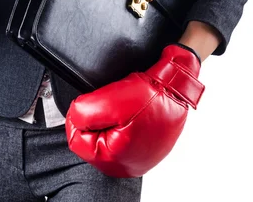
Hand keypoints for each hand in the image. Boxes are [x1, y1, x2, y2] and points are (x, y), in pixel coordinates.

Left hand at [65, 43, 204, 177]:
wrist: (177, 87)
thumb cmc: (152, 96)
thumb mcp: (111, 100)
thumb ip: (85, 112)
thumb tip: (75, 116)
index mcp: (114, 159)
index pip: (77, 141)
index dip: (77, 117)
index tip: (86, 101)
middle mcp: (126, 165)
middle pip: (91, 140)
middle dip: (95, 118)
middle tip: (107, 101)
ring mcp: (137, 158)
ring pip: (107, 137)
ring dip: (108, 119)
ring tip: (120, 105)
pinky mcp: (145, 148)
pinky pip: (123, 135)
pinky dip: (122, 121)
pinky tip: (129, 110)